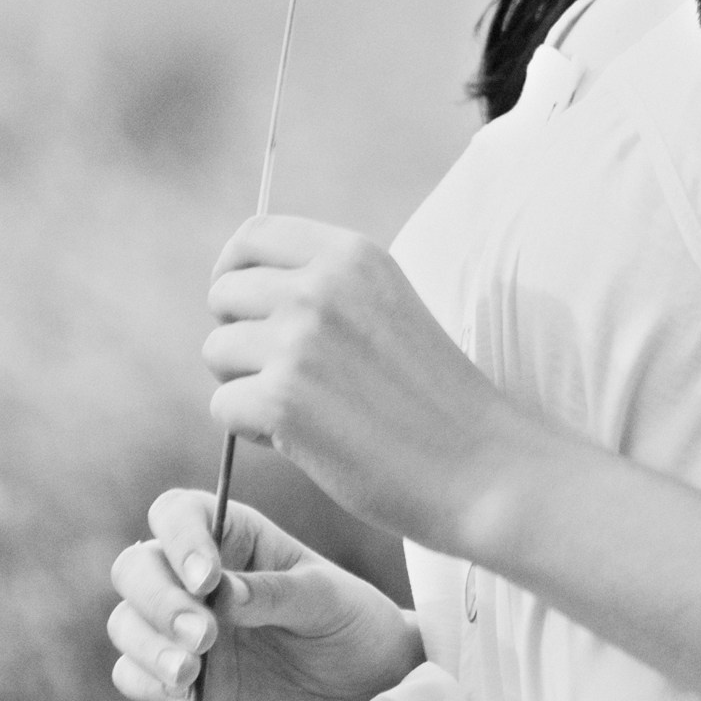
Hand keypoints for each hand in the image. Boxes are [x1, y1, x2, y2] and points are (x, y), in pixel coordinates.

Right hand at [107, 490, 423, 700]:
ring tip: (192, 673)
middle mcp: (192, 579)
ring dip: (148, 644)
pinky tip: (183, 693)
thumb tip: (222, 594)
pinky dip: (146, 682)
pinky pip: (131, 675)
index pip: (177, 514)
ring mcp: (178, 631)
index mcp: (232, 537)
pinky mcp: (175, 681)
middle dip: (160, 600)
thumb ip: (275, 593)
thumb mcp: (327, 600)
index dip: (180, 539)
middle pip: (136, 568)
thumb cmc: (351, 624)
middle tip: (205, 634)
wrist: (363, 690)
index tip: (208, 579)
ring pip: (126, 622)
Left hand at [200, 215, 529, 545]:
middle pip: (224, 294)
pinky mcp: (282, 399)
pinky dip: (253, 430)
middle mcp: (320, 286)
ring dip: (245, 385)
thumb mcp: (389, 307)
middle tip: (280, 376)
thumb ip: (327, 288)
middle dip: (239, 336)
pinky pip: (224, 406)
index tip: (242, 307)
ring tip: (303, 411)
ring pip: (217, 352)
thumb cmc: (435, 397)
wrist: (482, 465)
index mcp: (352, 255)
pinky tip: (305, 440)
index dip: (233, 270)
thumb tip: (242, 291)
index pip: (254, 235)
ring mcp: (299, 340)